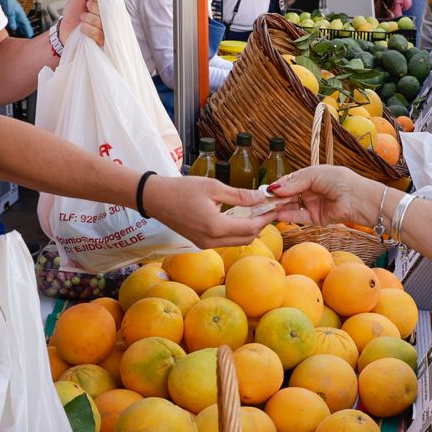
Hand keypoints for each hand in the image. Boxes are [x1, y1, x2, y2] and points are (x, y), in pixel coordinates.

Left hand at [59, 0, 108, 48]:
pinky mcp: (101, 41)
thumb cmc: (74, 13)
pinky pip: (98, 33)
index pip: (111, 1)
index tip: (89, 0)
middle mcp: (109, 19)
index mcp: (106, 7)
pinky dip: (87, 29)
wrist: (65, 27)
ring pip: (101, 22)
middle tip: (86, 9)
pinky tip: (82, 28)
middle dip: (92, 8)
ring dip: (88, 18)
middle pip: (107, 11)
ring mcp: (106, 31)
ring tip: (83, 19)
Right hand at [144, 175, 277, 246]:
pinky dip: (237, 231)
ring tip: (258, 212)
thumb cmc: (181, 189)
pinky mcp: (201, 243)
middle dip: (261, 225)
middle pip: (247, 238)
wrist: (155, 198)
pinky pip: (226, 240)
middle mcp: (212, 240)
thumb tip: (261, 198)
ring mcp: (206, 244)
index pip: (251, 227)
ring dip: (250, 229)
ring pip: (237, 241)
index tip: (276, 207)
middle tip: (269, 210)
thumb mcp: (213, 187)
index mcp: (216, 227)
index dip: (266, 218)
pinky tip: (241, 217)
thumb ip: (239, 195)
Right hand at [266, 165, 380, 228]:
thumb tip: (274, 189)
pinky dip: (288, 216)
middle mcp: (309, 191)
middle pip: (288, 195)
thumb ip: (294, 182)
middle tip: (261, 201)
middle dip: (275, 198)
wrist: (358, 198)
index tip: (265, 190)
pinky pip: (298, 217)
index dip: (277, 186)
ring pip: (291, 207)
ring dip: (279, 207)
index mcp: (310, 178)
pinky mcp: (315, 219)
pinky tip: (277, 214)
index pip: (289, 182)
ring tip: (265, 208)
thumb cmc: (339, 180)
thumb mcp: (314, 175)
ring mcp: (311, 205)